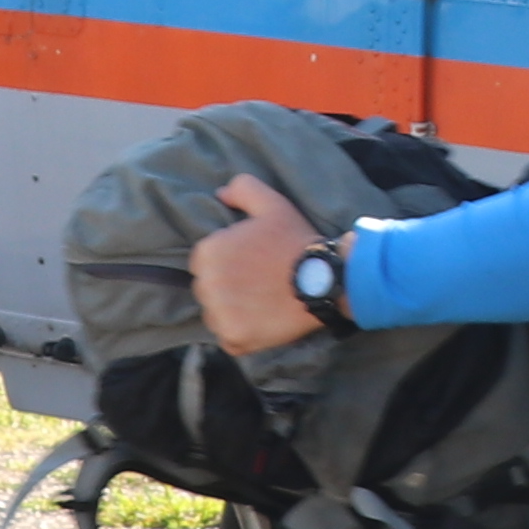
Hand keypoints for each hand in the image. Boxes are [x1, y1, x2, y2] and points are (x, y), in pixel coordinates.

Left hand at [189, 174, 323, 355]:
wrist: (324, 280)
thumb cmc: (295, 241)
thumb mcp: (272, 204)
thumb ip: (243, 189)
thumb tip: (220, 194)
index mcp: (208, 252)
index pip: (204, 263)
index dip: (229, 263)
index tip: (251, 265)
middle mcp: (206, 284)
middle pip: (208, 290)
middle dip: (228, 287)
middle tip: (259, 284)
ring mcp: (219, 314)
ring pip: (215, 315)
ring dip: (232, 312)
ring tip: (262, 304)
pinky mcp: (233, 337)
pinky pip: (228, 339)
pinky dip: (241, 335)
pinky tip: (263, 322)